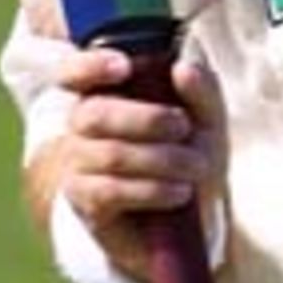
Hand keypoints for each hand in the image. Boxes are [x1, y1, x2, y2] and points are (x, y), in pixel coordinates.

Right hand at [53, 47, 228, 282]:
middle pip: (94, 113)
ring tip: (196, 166)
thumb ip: (202, 90)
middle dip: (146, 119)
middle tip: (184, 127)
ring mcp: (80, 165)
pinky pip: (110, 191)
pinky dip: (151, 189)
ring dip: (161, 159)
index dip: (90, 65)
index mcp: (107, 93)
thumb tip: (183, 68)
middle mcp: (84, 126)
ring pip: (109, 154)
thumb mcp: (208, 120)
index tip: (125, 66)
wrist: (192, 217)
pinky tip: (179, 192)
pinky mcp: (86, 203)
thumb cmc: (191, 154)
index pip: (75, 72)